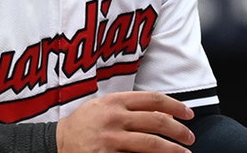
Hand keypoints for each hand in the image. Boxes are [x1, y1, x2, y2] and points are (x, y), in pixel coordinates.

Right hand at [56, 91, 193, 152]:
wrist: (56, 142)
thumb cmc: (84, 123)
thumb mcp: (104, 105)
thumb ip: (129, 106)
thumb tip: (160, 112)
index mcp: (116, 101)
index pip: (154, 99)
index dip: (176, 106)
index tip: (188, 114)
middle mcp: (115, 118)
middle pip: (157, 122)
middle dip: (179, 130)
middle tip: (190, 137)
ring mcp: (110, 139)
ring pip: (150, 143)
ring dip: (172, 149)